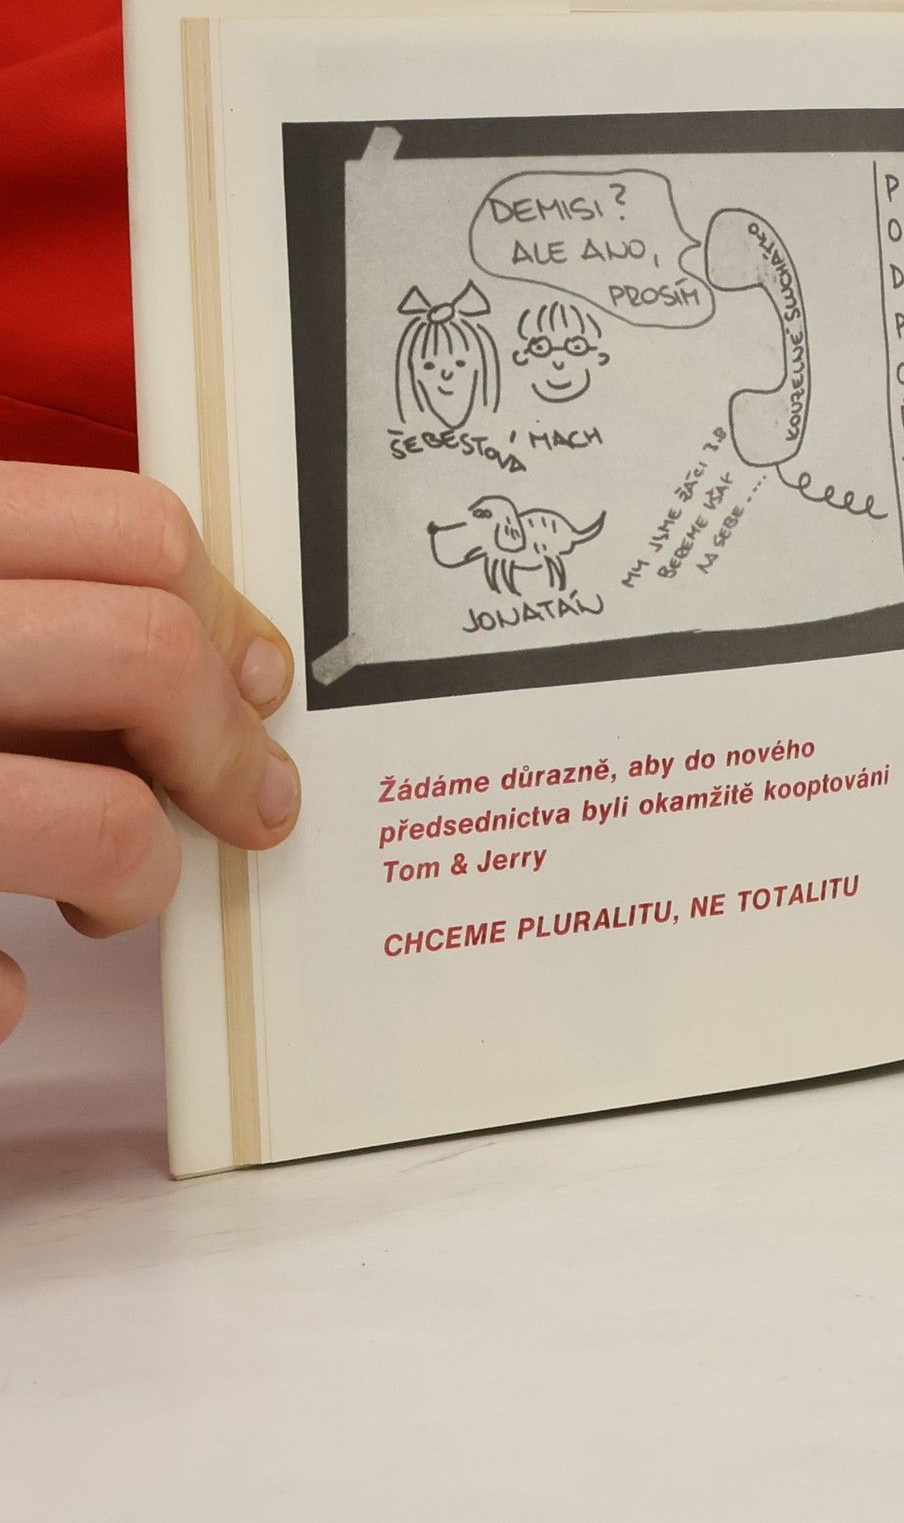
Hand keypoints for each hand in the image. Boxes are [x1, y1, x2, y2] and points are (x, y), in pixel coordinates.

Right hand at [0, 462, 299, 1042]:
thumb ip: (46, 608)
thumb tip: (232, 671)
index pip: (131, 530)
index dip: (225, 609)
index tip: (260, 679)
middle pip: (145, 655)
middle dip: (222, 748)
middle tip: (247, 806)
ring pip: (98, 821)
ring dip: (136, 873)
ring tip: (106, 893)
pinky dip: (3, 992)